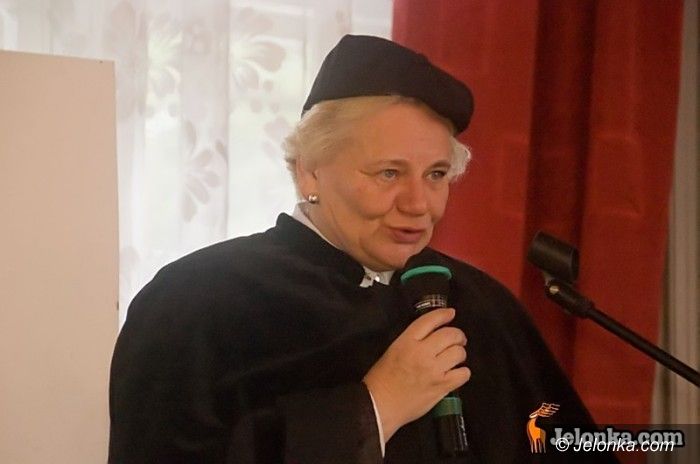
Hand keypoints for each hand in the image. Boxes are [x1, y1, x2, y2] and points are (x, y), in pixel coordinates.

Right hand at [362, 307, 470, 441]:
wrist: (380, 405)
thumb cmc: (382, 378)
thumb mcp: (393, 349)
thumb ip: (412, 340)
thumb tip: (433, 335)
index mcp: (407, 342)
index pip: (430, 321)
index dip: (443, 314)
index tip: (450, 313)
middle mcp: (422, 353)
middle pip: (450, 335)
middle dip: (458, 335)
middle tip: (458, 339)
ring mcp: (434, 370)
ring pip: (459, 353)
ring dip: (460, 353)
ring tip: (455, 357)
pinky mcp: (442, 386)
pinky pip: (463, 374)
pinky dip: (463, 372)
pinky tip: (456, 373)